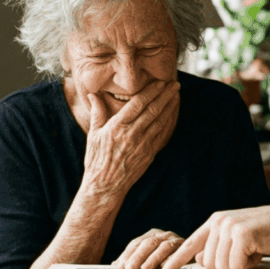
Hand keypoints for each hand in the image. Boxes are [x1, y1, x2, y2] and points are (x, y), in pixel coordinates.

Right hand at [81, 79, 179, 200]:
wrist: (105, 186)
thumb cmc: (96, 159)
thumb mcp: (93, 134)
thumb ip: (97, 112)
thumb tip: (93, 94)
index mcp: (117, 127)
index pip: (137, 104)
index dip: (150, 91)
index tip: (160, 82)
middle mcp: (132, 134)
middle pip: (153, 110)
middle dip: (165, 95)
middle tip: (174, 84)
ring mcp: (143, 145)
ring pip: (160, 121)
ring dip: (170, 106)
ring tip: (176, 95)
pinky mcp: (149, 154)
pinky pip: (162, 135)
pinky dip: (169, 122)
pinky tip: (173, 114)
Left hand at [112, 228, 183, 268]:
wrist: (195, 257)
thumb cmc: (167, 261)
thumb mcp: (149, 259)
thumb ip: (134, 261)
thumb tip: (115, 265)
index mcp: (152, 236)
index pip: (136, 243)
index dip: (128, 254)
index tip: (120, 267)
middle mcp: (163, 235)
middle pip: (148, 243)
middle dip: (137, 256)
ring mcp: (176, 240)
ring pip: (163, 246)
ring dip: (153, 258)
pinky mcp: (188, 248)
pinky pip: (180, 253)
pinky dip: (172, 260)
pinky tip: (165, 268)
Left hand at [159, 206, 269, 268]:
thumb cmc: (267, 233)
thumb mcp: (238, 236)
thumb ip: (218, 246)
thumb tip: (199, 259)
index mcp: (215, 221)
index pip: (189, 243)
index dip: (175, 260)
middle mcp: (219, 222)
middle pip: (208, 263)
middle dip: (227, 267)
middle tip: (246, 254)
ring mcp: (230, 227)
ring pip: (221, 266)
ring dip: (239, 266)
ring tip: (253, 251)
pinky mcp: (242, 234)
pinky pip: (236, 265)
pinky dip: (249, 265)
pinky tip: (259, 251)